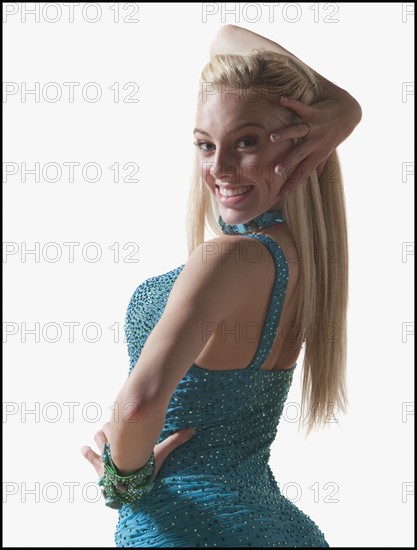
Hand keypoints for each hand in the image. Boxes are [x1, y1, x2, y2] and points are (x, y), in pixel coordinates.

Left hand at [81, 422, 195, 478]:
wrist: (128, 486)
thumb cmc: (143, 467)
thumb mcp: (160, 453)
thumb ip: (175, 441)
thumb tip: (193, 430)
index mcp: (125, 438)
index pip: (118, 422)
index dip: (118, 422)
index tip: (120, 420)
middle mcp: (113, 444)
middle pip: (106, 429)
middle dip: (109, 429)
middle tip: (112, 430)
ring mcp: (104, 456)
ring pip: (98, 439)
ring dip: (100, 438)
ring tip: (99, 436)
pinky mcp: (98, 469)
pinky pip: (90, 458)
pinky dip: (87, 453)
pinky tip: (83, 449)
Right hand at [272, 94, 361, 195]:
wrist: (350, 114)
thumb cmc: (337, 133)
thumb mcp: (329, 150)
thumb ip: (320, 163)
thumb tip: (315, 176)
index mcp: (318, 154)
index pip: (304, 172)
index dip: (293, 183)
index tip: (282, 194)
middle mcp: (316, 142)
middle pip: (300, 154)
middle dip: (288, 162)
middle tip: (277, 170)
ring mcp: (315, 127)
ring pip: (298, 132)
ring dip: (285, 134)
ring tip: (272, 138)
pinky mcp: (315, 113)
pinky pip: (302, 108)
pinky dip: (292, 103)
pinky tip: (282, 100)